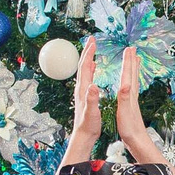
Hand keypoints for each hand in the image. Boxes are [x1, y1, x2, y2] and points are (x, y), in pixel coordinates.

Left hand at [64, 38, 103, 160]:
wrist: (83, 135)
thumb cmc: (88, 125)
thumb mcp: (92, 112)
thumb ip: (92, 99)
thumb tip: (92, 85)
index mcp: (83, 89)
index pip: (85, 67)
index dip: (89, 53)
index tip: (93, 42)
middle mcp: (81, 88)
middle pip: (83, 65)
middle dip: (87, 51)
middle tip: (92, 39)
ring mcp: (82, 91)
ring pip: (84, 70)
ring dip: (88, 57)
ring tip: (92, 49)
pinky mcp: (85, 95)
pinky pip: (87, 77)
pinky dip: (90, 68)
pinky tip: (93, 67)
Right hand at [115, 50, 169, 166]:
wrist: (137, 142)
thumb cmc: (130, 129)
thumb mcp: (124, 113)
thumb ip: (124, 98)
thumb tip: (125, 84)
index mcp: (129, 95)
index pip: (127, 75)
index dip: (127, 61)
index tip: (128, 49)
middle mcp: (132, 96)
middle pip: (132, 74)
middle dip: (132, 61)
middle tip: (133, 49)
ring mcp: (133, 101)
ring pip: (133, 80)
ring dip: (133, 69)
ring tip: (134, 60)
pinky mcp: (131, 106)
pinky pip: (131, 88)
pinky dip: (130, 81)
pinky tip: (128, 83)